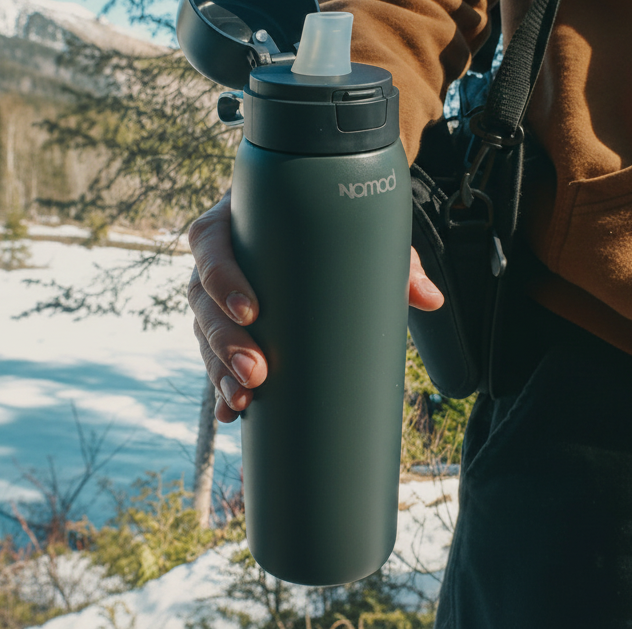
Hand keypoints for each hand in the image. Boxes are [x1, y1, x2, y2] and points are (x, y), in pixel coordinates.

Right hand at [188, 192, 445, 422]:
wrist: (331, 218)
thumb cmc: (340, 221)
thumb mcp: (364, 230)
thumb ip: (396, 260)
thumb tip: (430, 299)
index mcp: (240, 218)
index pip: (210, 243)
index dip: (223, 278)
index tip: (252, 310)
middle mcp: (222, 254)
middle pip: (202, 297)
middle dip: (225, 341)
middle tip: (258, 373)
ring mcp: (220, 290)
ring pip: (203, 330)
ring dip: (218, 369)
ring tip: (245, 399)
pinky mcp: (229, 321)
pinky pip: (213, 353)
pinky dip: (220, 385)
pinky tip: (232, 413)